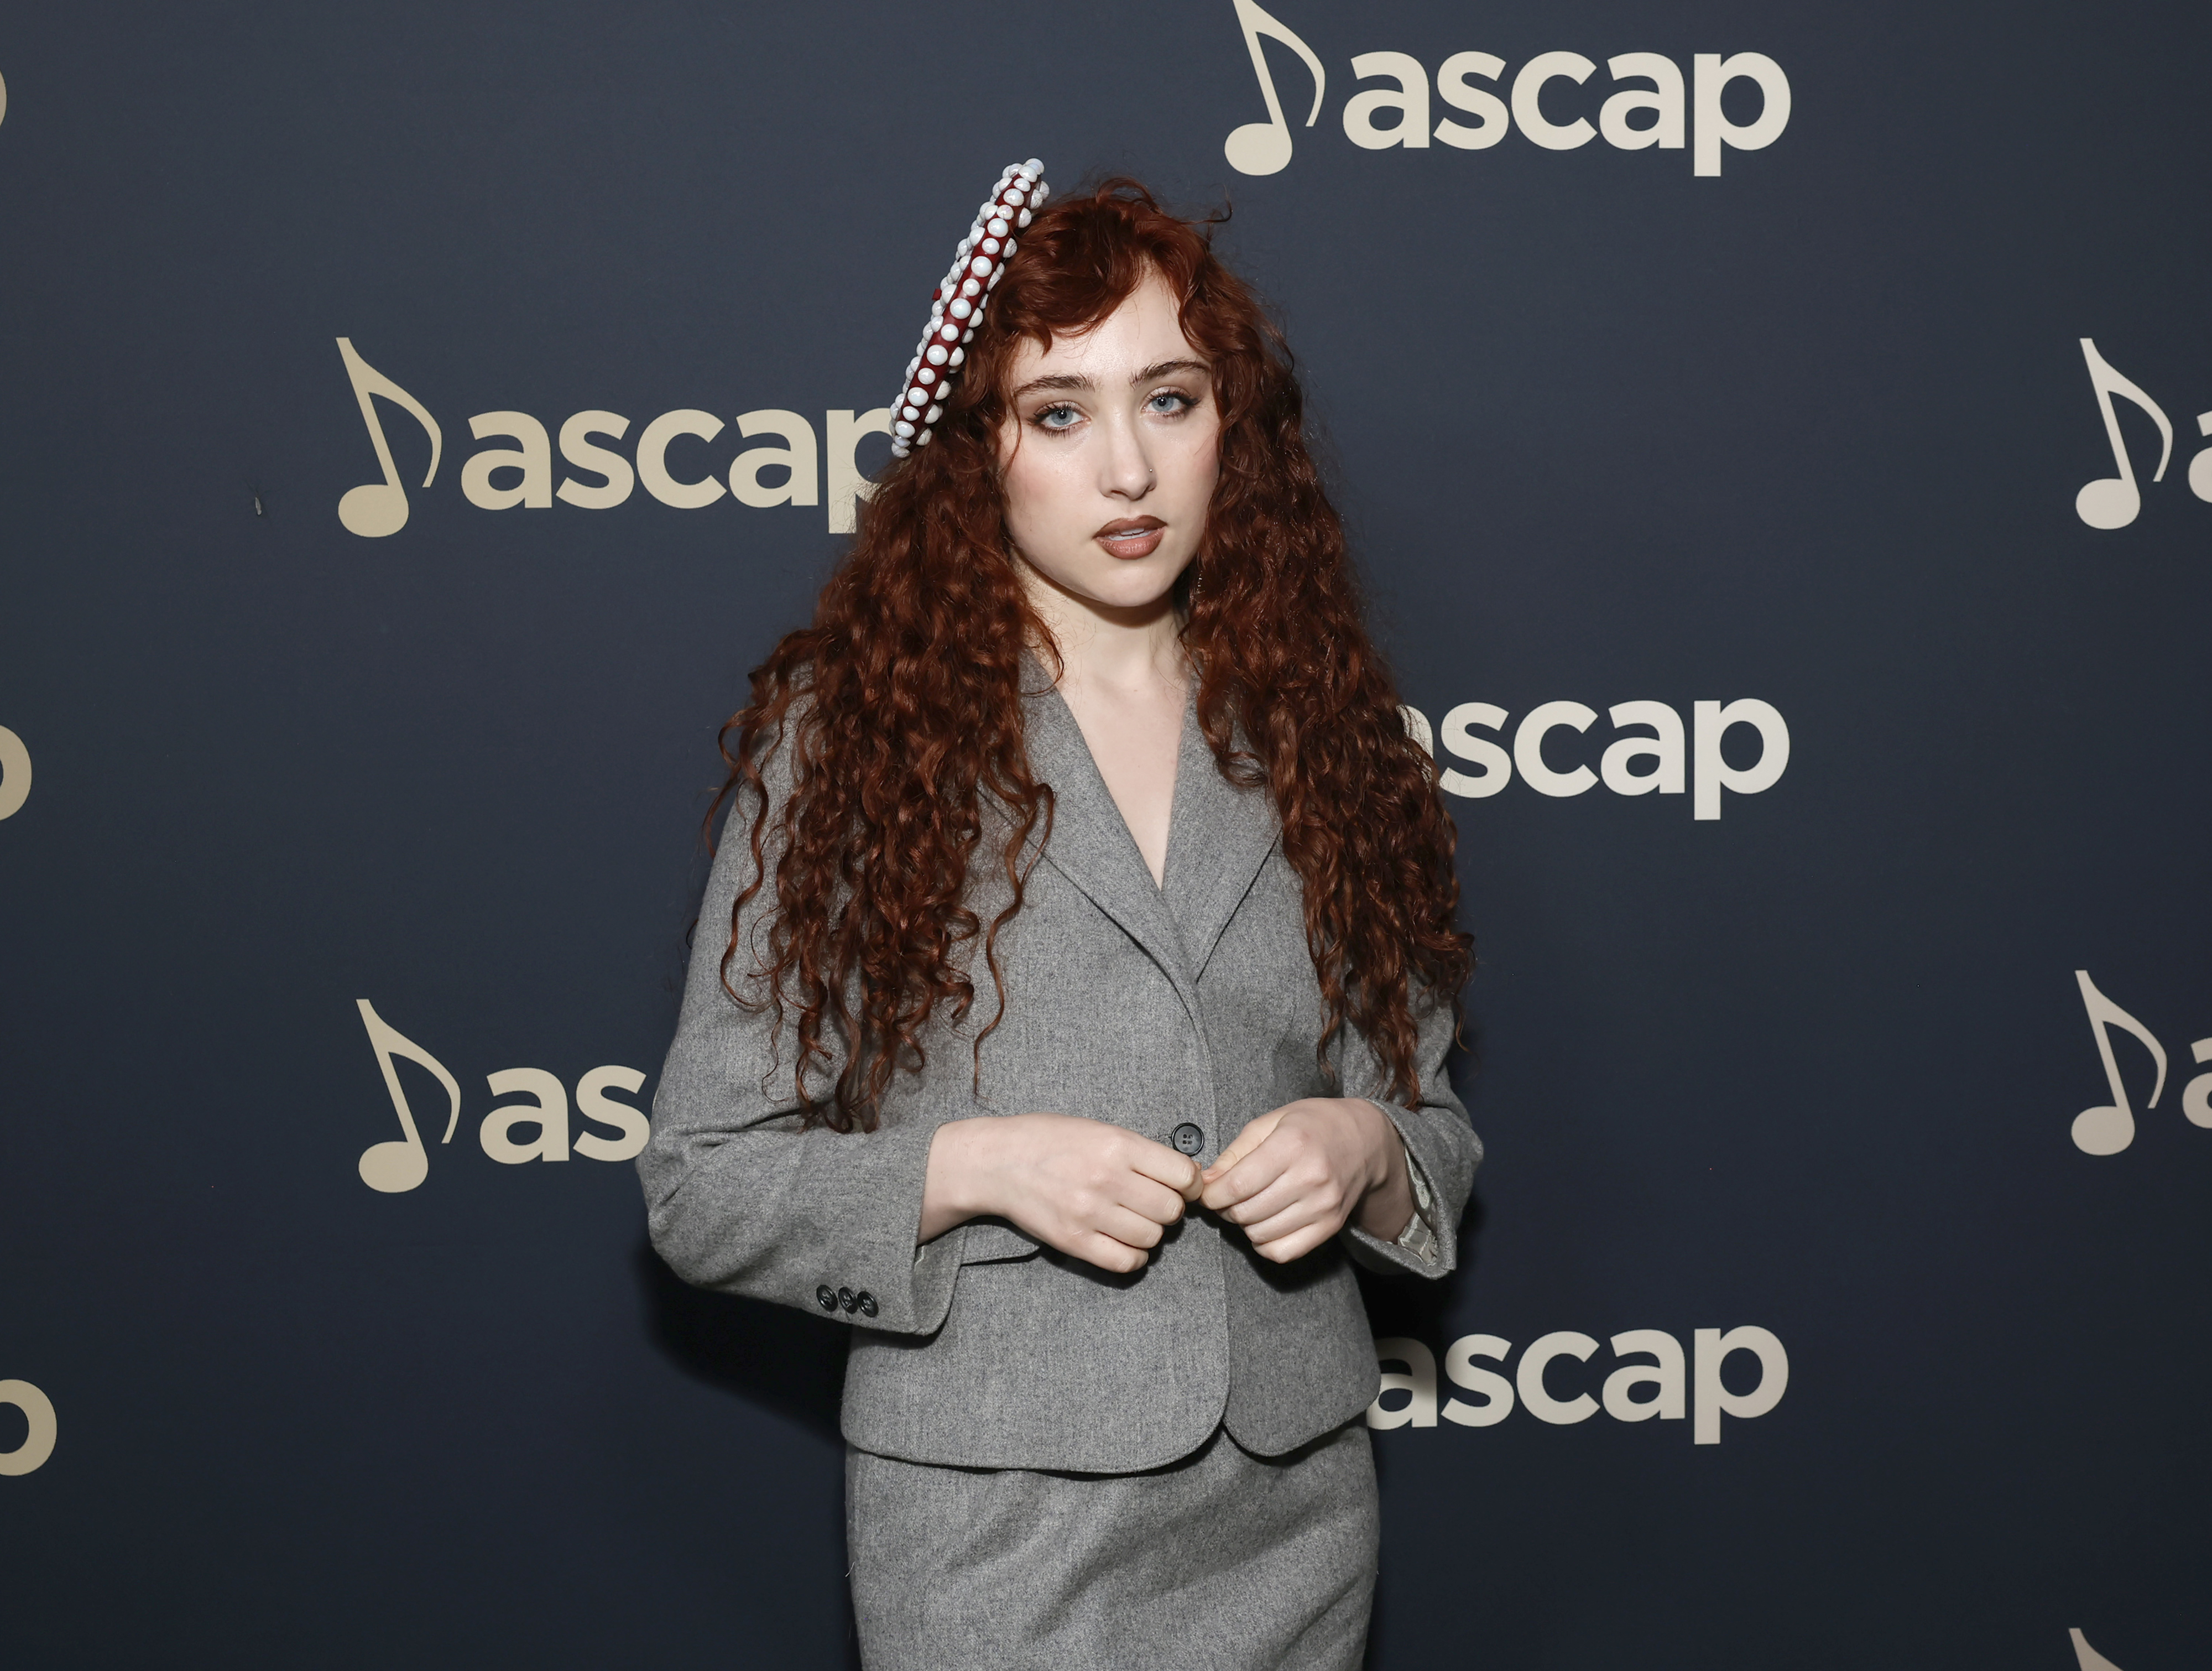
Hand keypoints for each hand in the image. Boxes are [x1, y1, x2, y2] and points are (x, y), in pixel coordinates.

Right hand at [921, 1113, 1203, 1273]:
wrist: (997, 1161)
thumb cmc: (1049, 1140)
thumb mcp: (1099, 1129)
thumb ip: (1140, 1152)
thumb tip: (1185, 1177)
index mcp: (1118, 1145)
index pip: (1183, 1175)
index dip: (1190, 1184)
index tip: (1182, 1187)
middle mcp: (1107, 1178)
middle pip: (1171, 1210)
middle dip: (1169, 1210)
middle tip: (1152, 1204)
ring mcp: (1089, 1212)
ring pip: (1152, 1238)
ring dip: (1150, 1233)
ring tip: (1133, 1221)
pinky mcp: (1073, 1241)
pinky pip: (1126, 1262)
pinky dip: (1134, 1257)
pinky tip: (1124, 1243)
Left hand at [1199, 1097, 1412, 1263]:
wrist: (1367, 1141)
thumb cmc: (1315, 1125)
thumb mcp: (1271, 1121)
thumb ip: (1236, 1152)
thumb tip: (1207, 1182)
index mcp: (1292, 1144)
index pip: (1237, 1185)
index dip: (1212, 1194)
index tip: (1206, 1192)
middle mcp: (1311, 1177)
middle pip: (1246, 1212)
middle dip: (1226, 1209)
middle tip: (1228, 1197)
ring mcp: (1323, 1205)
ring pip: (1260, 1235)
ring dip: (1244, 1225)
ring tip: (1249, 1206)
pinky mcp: (1330, 1226)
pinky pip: (1283, 1252)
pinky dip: (1265, 1244)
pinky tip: (1265, 1225)